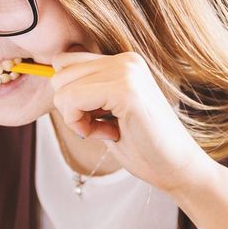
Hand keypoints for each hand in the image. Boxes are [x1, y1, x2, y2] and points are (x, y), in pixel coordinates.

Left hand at [50, 49, 217, 195]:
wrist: (177, 168)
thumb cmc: (142, 146)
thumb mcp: (107, 111)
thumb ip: (86, 91)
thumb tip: (50, 77)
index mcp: (123, 61)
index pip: (65, 62)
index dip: (69, 96)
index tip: (95, 118)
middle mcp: (126, 60)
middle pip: (59, 73)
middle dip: (70, 107)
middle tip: (101, 126)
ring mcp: (127, 72)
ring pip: (62, 87)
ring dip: (75, 117)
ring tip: (107, 130)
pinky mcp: (126, 90)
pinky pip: (72, 100)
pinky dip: (80, 125)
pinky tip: (108, 134)